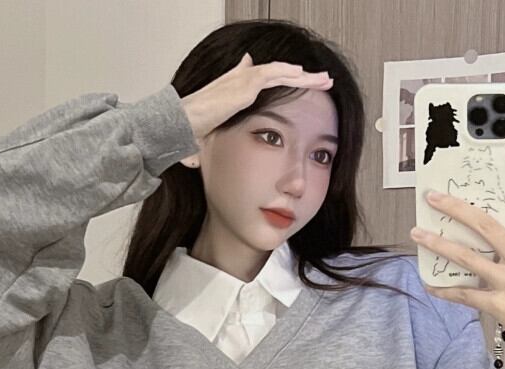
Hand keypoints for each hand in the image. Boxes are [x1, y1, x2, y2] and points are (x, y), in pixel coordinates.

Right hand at [179, 53, 332, 147]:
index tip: (305, 88)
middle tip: (324, 81)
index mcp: (236, 91)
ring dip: (304, 76)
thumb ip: (215, 139)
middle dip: (304, 79)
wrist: (180, 126)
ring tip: (324, 79)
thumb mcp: (210, 136)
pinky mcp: (243, 84)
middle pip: (280, 76)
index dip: (288, 85)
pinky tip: (304, 75)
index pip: (268, 84)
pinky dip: (288, 73)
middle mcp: (240, 82)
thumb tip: (201, 160)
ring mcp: (242, 81)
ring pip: (281, 73)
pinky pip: (272, 75)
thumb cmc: (192, 134)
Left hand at [410, 147, 504, 360]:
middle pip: (487, 225)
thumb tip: (484, 233)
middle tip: (433, 197)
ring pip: (468, 258)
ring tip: (418, 235)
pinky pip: (464, 294)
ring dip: (438, 245)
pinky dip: (444, 289)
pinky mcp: (500, 305)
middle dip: (457, 208)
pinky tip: (429, 284)